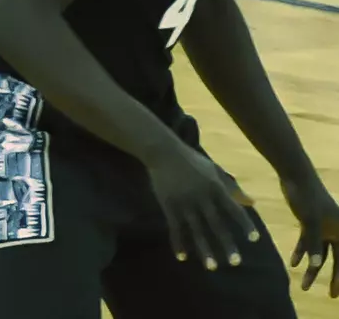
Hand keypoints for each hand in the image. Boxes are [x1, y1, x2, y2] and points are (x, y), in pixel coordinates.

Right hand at [147, 142, 259, 270]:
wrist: (162, 150)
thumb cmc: (191, 160)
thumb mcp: (214, 171)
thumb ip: (233, 187)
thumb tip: (252, 203)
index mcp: (215, 188)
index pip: (233, 210)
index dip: (244, 224)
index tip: (254, 240)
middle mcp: (201, 197)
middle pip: (216, 225)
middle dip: (226, 245)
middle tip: (235, 263)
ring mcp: (184, 202)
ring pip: (196, 230)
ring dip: (204, 250)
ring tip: (211, 267)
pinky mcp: (168, 205)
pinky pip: (175, 228)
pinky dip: (178, 243)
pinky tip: (182, 257)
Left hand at [282, 174, 338, 296]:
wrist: (295, 175)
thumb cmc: (306, 196)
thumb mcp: (309, 221)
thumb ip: (312, 244)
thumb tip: (314, 266)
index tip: (336, 294)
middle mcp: (335, 230)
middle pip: (337, 259)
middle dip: (334, 278)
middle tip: (331, 296)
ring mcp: (322, 226)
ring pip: (320, 252)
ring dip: (313, 269)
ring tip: (304, 286)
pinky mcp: (309, 222)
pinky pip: (308, 242)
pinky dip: (302, 252)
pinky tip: (294, 264)